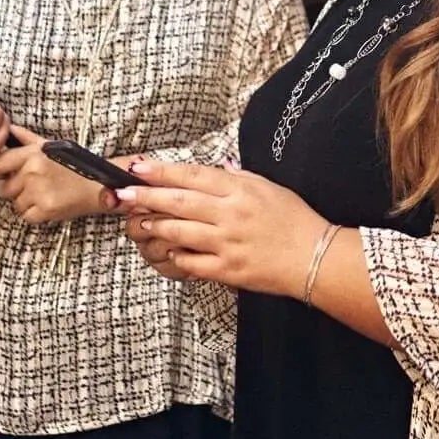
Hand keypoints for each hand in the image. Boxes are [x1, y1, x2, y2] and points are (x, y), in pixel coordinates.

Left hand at [0, 126, 121, 223]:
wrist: (99, 185)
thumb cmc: (77, 165)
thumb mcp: (52, 146)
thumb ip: (26, 138)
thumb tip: (10, 130)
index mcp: (33, 154)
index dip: (0, 170)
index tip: (7, 173)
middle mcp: (33, 172)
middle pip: (5, 187)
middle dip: (17, 188)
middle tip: (34, 185)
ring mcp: (38, 191)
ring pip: (15, 203)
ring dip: (26, 202)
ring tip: (44, 194)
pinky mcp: (45, 210)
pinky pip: (26, 216)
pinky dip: (35, 214)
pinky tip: (48, 204)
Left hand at [118, 159, 324, 297]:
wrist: (316, 258)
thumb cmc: (295, 220)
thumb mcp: (269, 187)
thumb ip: (238, 177)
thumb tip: (215, 168)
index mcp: (240, 190)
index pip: (193, 175)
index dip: (162, 171)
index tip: (139, 168)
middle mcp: (231, 214)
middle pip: (179, 201)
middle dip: (146, 196)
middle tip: (122, 192)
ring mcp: (228, 244)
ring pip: (180, 232)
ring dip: (155, 226)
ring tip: (139, 221)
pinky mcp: (228, 270)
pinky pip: (193, 263)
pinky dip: (177, 256)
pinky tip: (167, 250)